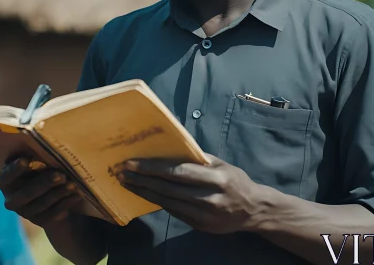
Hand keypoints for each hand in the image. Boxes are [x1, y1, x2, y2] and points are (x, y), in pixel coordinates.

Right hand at [0, 157, 82, 227]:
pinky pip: (53, 214)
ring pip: (43, 203)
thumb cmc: (40, 168)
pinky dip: (66, 203)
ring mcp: (25, 212)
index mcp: (6, 181)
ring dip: (59, 193)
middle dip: (45, 183)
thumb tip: (45, 137)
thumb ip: (36, 154)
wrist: (48, 194)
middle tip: (61, 175)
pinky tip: (76, 195)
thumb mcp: (35, 161)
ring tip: (73, 184)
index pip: (7, 176)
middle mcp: (11, 199)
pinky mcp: (40, 221)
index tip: (26, 160)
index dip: (15, 169)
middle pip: (27, 192)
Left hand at [116, 154, 269, 234]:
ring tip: (127, 183)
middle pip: (168, 189)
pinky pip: (173, 212)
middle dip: (142, 180)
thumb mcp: (221, 164)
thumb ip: (197, 159)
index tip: (131, 163)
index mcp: (216, 179)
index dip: (152, 168)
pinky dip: (157, 201)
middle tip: (121, 172)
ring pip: (167, 202)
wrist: (253, 210)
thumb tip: (168, 147)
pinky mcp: (199, 226)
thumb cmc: (234, 180)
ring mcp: (204, 215)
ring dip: (144, 192)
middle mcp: (209, 198)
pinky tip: (144, 193)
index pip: (178, 172)